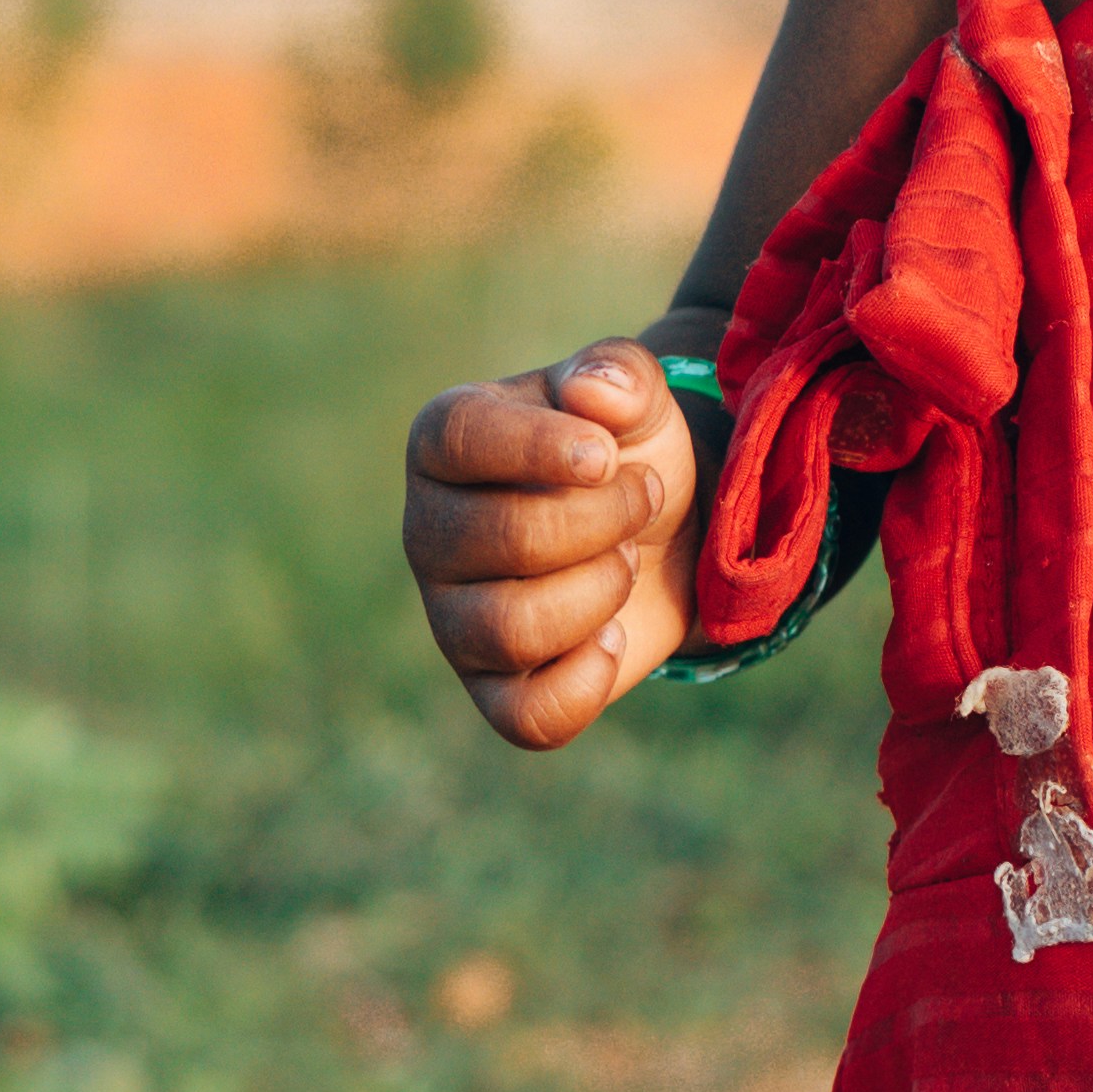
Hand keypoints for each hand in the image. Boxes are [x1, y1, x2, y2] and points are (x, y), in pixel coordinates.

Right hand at [404, 339, 702, 748]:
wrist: (663, 533)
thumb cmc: (627, 453)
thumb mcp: (636, 398)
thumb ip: (619, 376)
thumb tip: (591, 393)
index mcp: (444, 441)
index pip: (459, 438)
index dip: (542, 447)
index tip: (607, 455)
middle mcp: (429, 531)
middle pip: (507, 539)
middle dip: (606, 518)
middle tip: (642, 498)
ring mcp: (452, 617)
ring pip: (513, 629)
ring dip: (601, 591)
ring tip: (623, 561)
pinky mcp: (492, 689)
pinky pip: (526, 716)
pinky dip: (588, 679)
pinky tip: (613, 635)